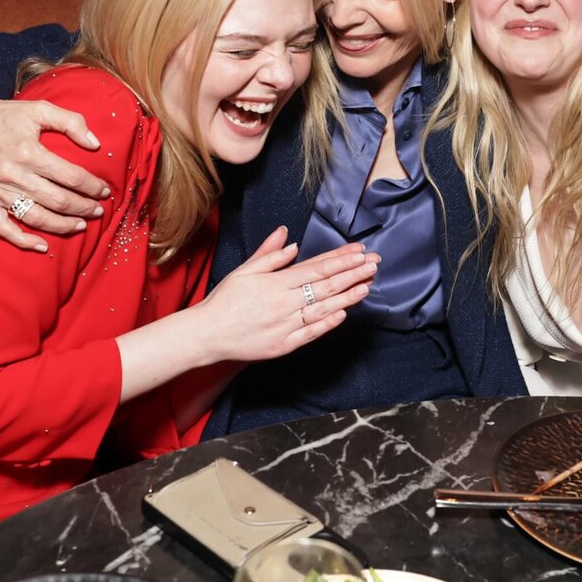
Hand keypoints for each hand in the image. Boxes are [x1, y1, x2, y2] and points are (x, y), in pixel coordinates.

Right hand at [0, 90, 108, 250]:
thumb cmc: (5, 116)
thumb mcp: (39, 109)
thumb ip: (71, 122)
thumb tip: (95, 143)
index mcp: (29, 152)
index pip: (71, 177)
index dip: (92, 186)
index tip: (104, 190)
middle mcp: (13, 175)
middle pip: (58, 201)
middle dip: (83, 208)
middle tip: (97, 210)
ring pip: (36, 218)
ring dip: (63, 226)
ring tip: (81, 225)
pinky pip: (4, 228)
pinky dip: (23, 240)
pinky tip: (43, 246)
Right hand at [194, 228, 379, 361]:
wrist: (206, 334)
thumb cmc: (225, 300)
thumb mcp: (244, 270)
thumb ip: (269, 254)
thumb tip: (289, 237)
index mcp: (276, 282)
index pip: (316, 267)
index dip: (340, 259)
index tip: (360, 252)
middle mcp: (284, 302)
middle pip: (325, 285)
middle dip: (352, 273)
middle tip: (374, 264)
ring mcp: (285, 324)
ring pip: (323, 308)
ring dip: (347, 296)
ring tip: (367, 285)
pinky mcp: (283, 344)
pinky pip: (310, 333)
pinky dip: (327, 323)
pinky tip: (344, 313)